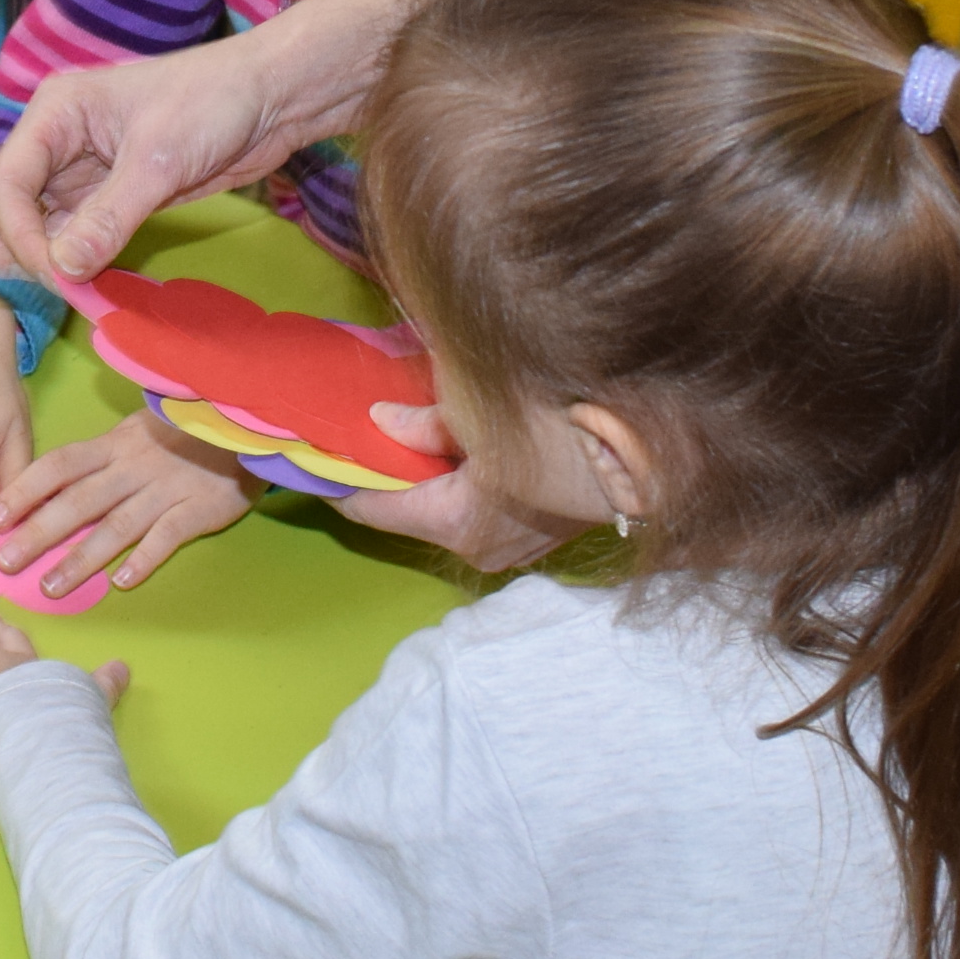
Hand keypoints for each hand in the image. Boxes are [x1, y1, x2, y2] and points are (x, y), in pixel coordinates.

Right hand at [0, 27, 304, 293]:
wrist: (270, 98)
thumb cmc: (214, 103)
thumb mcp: (160, 159)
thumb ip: (108, 216)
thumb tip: (63, 269)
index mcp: (53, 113)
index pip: (1, 182)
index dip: (17, 235)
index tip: (54, 273)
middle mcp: (53, 142)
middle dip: (7, 246)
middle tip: (51, 282)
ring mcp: (76, 173)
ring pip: (23, 223)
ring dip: (34, 259)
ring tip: (68, 290)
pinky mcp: (104, 198)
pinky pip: (65, 236)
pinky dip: (67, 262)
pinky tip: (87, 286)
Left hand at [0, 412, 251, 592]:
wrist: (243, 424)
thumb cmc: (182, 434)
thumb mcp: (136, 432)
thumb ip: (100, 459)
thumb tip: (50, 488)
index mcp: (114, 445)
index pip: (59, 466)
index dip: (25, 490)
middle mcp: (133, 467)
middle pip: (78, 501)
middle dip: (39, 532)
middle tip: (6, 561)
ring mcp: (166, 488)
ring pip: (116, 525)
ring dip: (81, 558)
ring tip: (51, 586)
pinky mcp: (199, 507)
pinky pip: (168, 534)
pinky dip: (146, 557)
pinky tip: (124, 581)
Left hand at [323, 412, 592, 574]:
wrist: (648, 451)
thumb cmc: (558, 424)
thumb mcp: (477, 410)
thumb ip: (420, 422)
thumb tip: (380, 422)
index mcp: (454, 523)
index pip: (373, 509)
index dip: (338, 481)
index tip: (311, 458)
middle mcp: (477, 549)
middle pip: (409, 511)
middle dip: (385, 475)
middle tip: (357, 435)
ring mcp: (512, 549)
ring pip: (446, 511)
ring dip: (425, 479)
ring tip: (401, 437)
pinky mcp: (538, 535)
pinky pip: (479, 509)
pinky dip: (461, 484)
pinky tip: (457, 450)